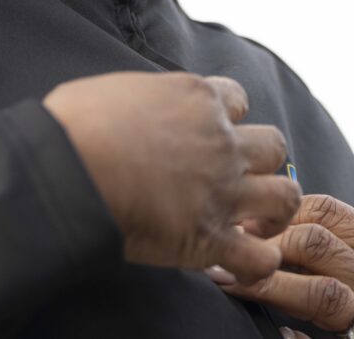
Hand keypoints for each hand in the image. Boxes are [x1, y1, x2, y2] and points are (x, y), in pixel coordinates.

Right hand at [42, 71, 299, 284]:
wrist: (68, 169)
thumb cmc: (73, 126)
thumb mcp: (113, 89)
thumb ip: (140, 99)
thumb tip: (126, 111)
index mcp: (196, 99)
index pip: (238, 99)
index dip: (229, 120)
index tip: (213, 137)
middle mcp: (219, 141)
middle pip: (273, 146)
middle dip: (262, 164)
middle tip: (242, 182)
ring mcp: (222, 190)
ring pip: (285, 195)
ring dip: (275, 211)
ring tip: (256, 224)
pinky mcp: (209, 238)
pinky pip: (261, 257)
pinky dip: (259, 263)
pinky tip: (243, 264)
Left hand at [219, 194, 353, 338]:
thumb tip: (318, 242)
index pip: (330, 212)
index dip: (281, 211)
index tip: (247, 220)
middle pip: (315, 242)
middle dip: (263, 241)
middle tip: (221, 248)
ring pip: (318, 290)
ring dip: (266, 284)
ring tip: (226, 281)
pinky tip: (276, 336)